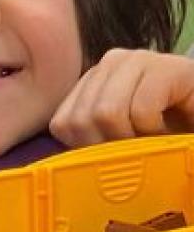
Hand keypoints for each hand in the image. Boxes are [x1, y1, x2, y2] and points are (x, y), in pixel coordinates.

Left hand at [50, 48, 193, 146]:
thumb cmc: (169, 137)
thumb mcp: (124, 141)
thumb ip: (94, 142)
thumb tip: (65, 171)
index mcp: (94, 79)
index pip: (63, 123)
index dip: (88, 152)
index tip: (117, 160)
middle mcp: (110, 62)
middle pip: (82, 120)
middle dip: (111, 149)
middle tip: (139, 154)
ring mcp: (138, 60)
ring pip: (107, 113)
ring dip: (135, 142)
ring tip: (154, 142)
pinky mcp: (167, 68)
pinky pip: (141, 111)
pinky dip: (156, 133)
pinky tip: (170, 131)